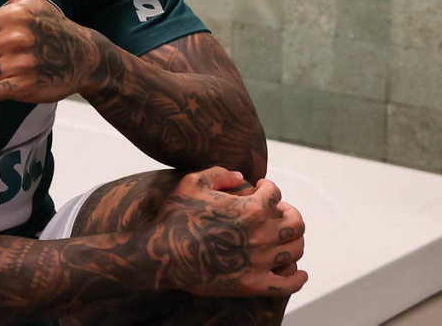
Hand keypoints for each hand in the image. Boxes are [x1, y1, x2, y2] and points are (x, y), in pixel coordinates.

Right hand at [150, 167, 307, 297]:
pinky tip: (298, 273)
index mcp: (250, 209)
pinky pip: (288, 284)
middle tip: (280, 211)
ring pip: (296, 249)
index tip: (262, 187)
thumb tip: (241, 175)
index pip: (274, 193)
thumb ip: (219, 174)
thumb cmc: (173, 216)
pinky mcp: (253, 284)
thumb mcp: (191, 183)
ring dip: (295, 240)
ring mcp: (260, 261)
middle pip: (296, 222)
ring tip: (285, 237)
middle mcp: (261, 234)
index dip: (269, 187)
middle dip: (290, 212)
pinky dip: (297, 278)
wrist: (161, 254)